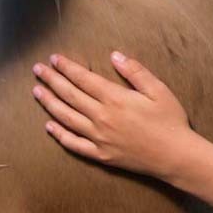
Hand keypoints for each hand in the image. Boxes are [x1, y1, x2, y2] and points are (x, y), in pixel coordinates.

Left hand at [31, 52, 195, 179]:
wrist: (175, 156)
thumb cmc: (170, 121)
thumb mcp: (159, 90)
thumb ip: (136, 72)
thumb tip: (115, 56)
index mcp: (115, 99)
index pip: (84, 79)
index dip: (67, 68)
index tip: (54, 58)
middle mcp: (101, 117)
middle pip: (70, 96)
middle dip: (52, 80)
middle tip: (37, 69)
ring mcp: (98, 138)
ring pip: (66, 118)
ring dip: (49, 103)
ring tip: (37, 91)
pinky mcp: (100, 155)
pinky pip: (74, 144)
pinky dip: (59, 134)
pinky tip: (49, 126)